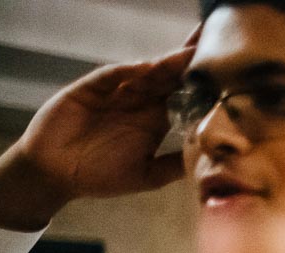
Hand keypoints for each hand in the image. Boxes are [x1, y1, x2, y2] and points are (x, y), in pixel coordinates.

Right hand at [0, 43, 196, 230]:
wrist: (57, 174)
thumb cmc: (101, 175)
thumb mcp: (147, 175)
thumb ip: (175, 165)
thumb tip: (212, 163)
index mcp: (154, 120)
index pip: (183, 96)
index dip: (202, 84)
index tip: (227, 74)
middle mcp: (138, 102)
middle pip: (168, 77)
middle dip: (188, 61)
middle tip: (213, 44)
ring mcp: (114, 93)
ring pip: (144, 73)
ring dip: (165, 63)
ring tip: (188, 53)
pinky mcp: (90, 90)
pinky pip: (110, 77)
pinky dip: (127, 72)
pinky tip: (146, 67)